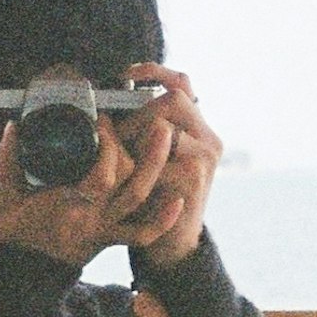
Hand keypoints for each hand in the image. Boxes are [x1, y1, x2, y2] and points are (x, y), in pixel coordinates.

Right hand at [0, 104, 176, 271]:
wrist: (17, 280)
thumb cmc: (9, 240)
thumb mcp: (3, 197)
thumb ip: (8, 159)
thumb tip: (12, 127)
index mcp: (66, 203)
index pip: (101, 172)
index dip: (108, 142)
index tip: (101, 120)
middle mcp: (90, 216)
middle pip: (128, 180)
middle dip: (139, 147)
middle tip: (146, 118)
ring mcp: (101, 229)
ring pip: (137, 198)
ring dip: (156, 166)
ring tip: (166, 135)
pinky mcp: (106, 241)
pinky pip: (140, 235)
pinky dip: (160, 221)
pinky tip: (178, 202)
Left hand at [116, 65, 222, 270]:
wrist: (171, 245)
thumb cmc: (154, 197)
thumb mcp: (151, 158)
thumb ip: (142, 130)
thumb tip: (108, 103)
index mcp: (198, 128)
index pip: (182, 83)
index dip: (154, 71)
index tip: (125, 74)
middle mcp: (208, 139)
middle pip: (172, 99)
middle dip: (138, 112)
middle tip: (117, 134)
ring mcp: (205, 158)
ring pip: (164, 125)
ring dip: (134, 137)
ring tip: (121, 157)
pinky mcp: (193, 178)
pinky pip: (156, 158)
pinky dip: (135, 163)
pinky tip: (125, 176)